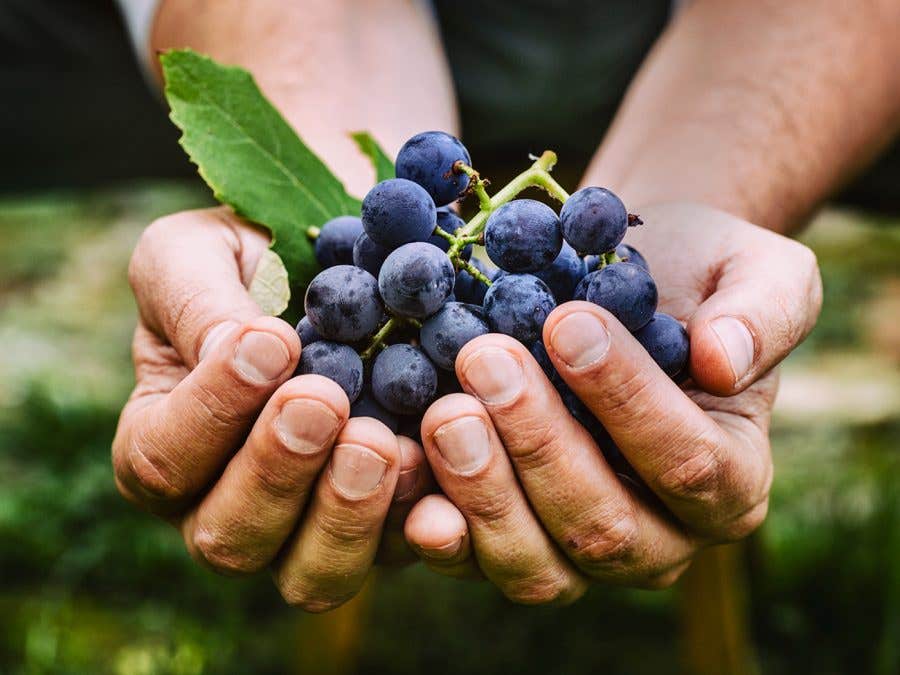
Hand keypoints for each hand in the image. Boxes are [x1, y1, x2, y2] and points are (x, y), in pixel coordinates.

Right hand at [113, 207, 431, 610]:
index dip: (214, 409)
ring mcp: (307, 529)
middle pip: (231, 537)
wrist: (336, 271)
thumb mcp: (197, 253)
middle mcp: (225, 507)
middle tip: (323, 400)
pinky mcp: (382, 527)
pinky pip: (399, 552)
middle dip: (278, 472)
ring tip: (379, 441)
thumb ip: (193, 300)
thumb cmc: (247, 262)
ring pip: (312, 574)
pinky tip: (441, 475)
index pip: (164, 458)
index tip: (273, 340)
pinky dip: (421, 522)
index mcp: (163, 446)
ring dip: (346, 514)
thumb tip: (234, 351)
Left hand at [404, 202, 821, 601]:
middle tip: (487, 359)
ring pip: (535, 565)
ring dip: (483, 491)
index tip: (567, 322)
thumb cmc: (692, 277)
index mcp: (730, 480)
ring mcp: (578, 551)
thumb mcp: (755, 271)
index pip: (687, 462)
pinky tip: (405, 473)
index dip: (626, 399)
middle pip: (603, 526)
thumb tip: (726, 362)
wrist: (615, 284)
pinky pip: (472, 560)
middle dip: (539, 444)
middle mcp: (659, 536)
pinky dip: (435, 527)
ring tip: (444, 410)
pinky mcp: (509, 539)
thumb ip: (764, 313)